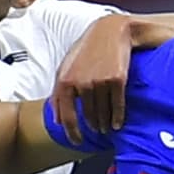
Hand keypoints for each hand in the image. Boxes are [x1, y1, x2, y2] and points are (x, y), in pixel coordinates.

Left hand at [52, 15, 133, 141]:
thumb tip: (56, 118)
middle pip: (88, 117)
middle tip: (96, 131)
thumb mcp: (66, 67)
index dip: (72, 132)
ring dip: (104, 124)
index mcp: (65, 81)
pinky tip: (117, 124)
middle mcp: (81, 83)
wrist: (110, 32)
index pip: (67, 116)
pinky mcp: (117, 80)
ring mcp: (99, 82)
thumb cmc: (87, 50)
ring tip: (106, 128)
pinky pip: (117, 106)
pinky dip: (117, 118)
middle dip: (92, 127)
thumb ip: (58, 92)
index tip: (77, 140)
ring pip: (102, 113)